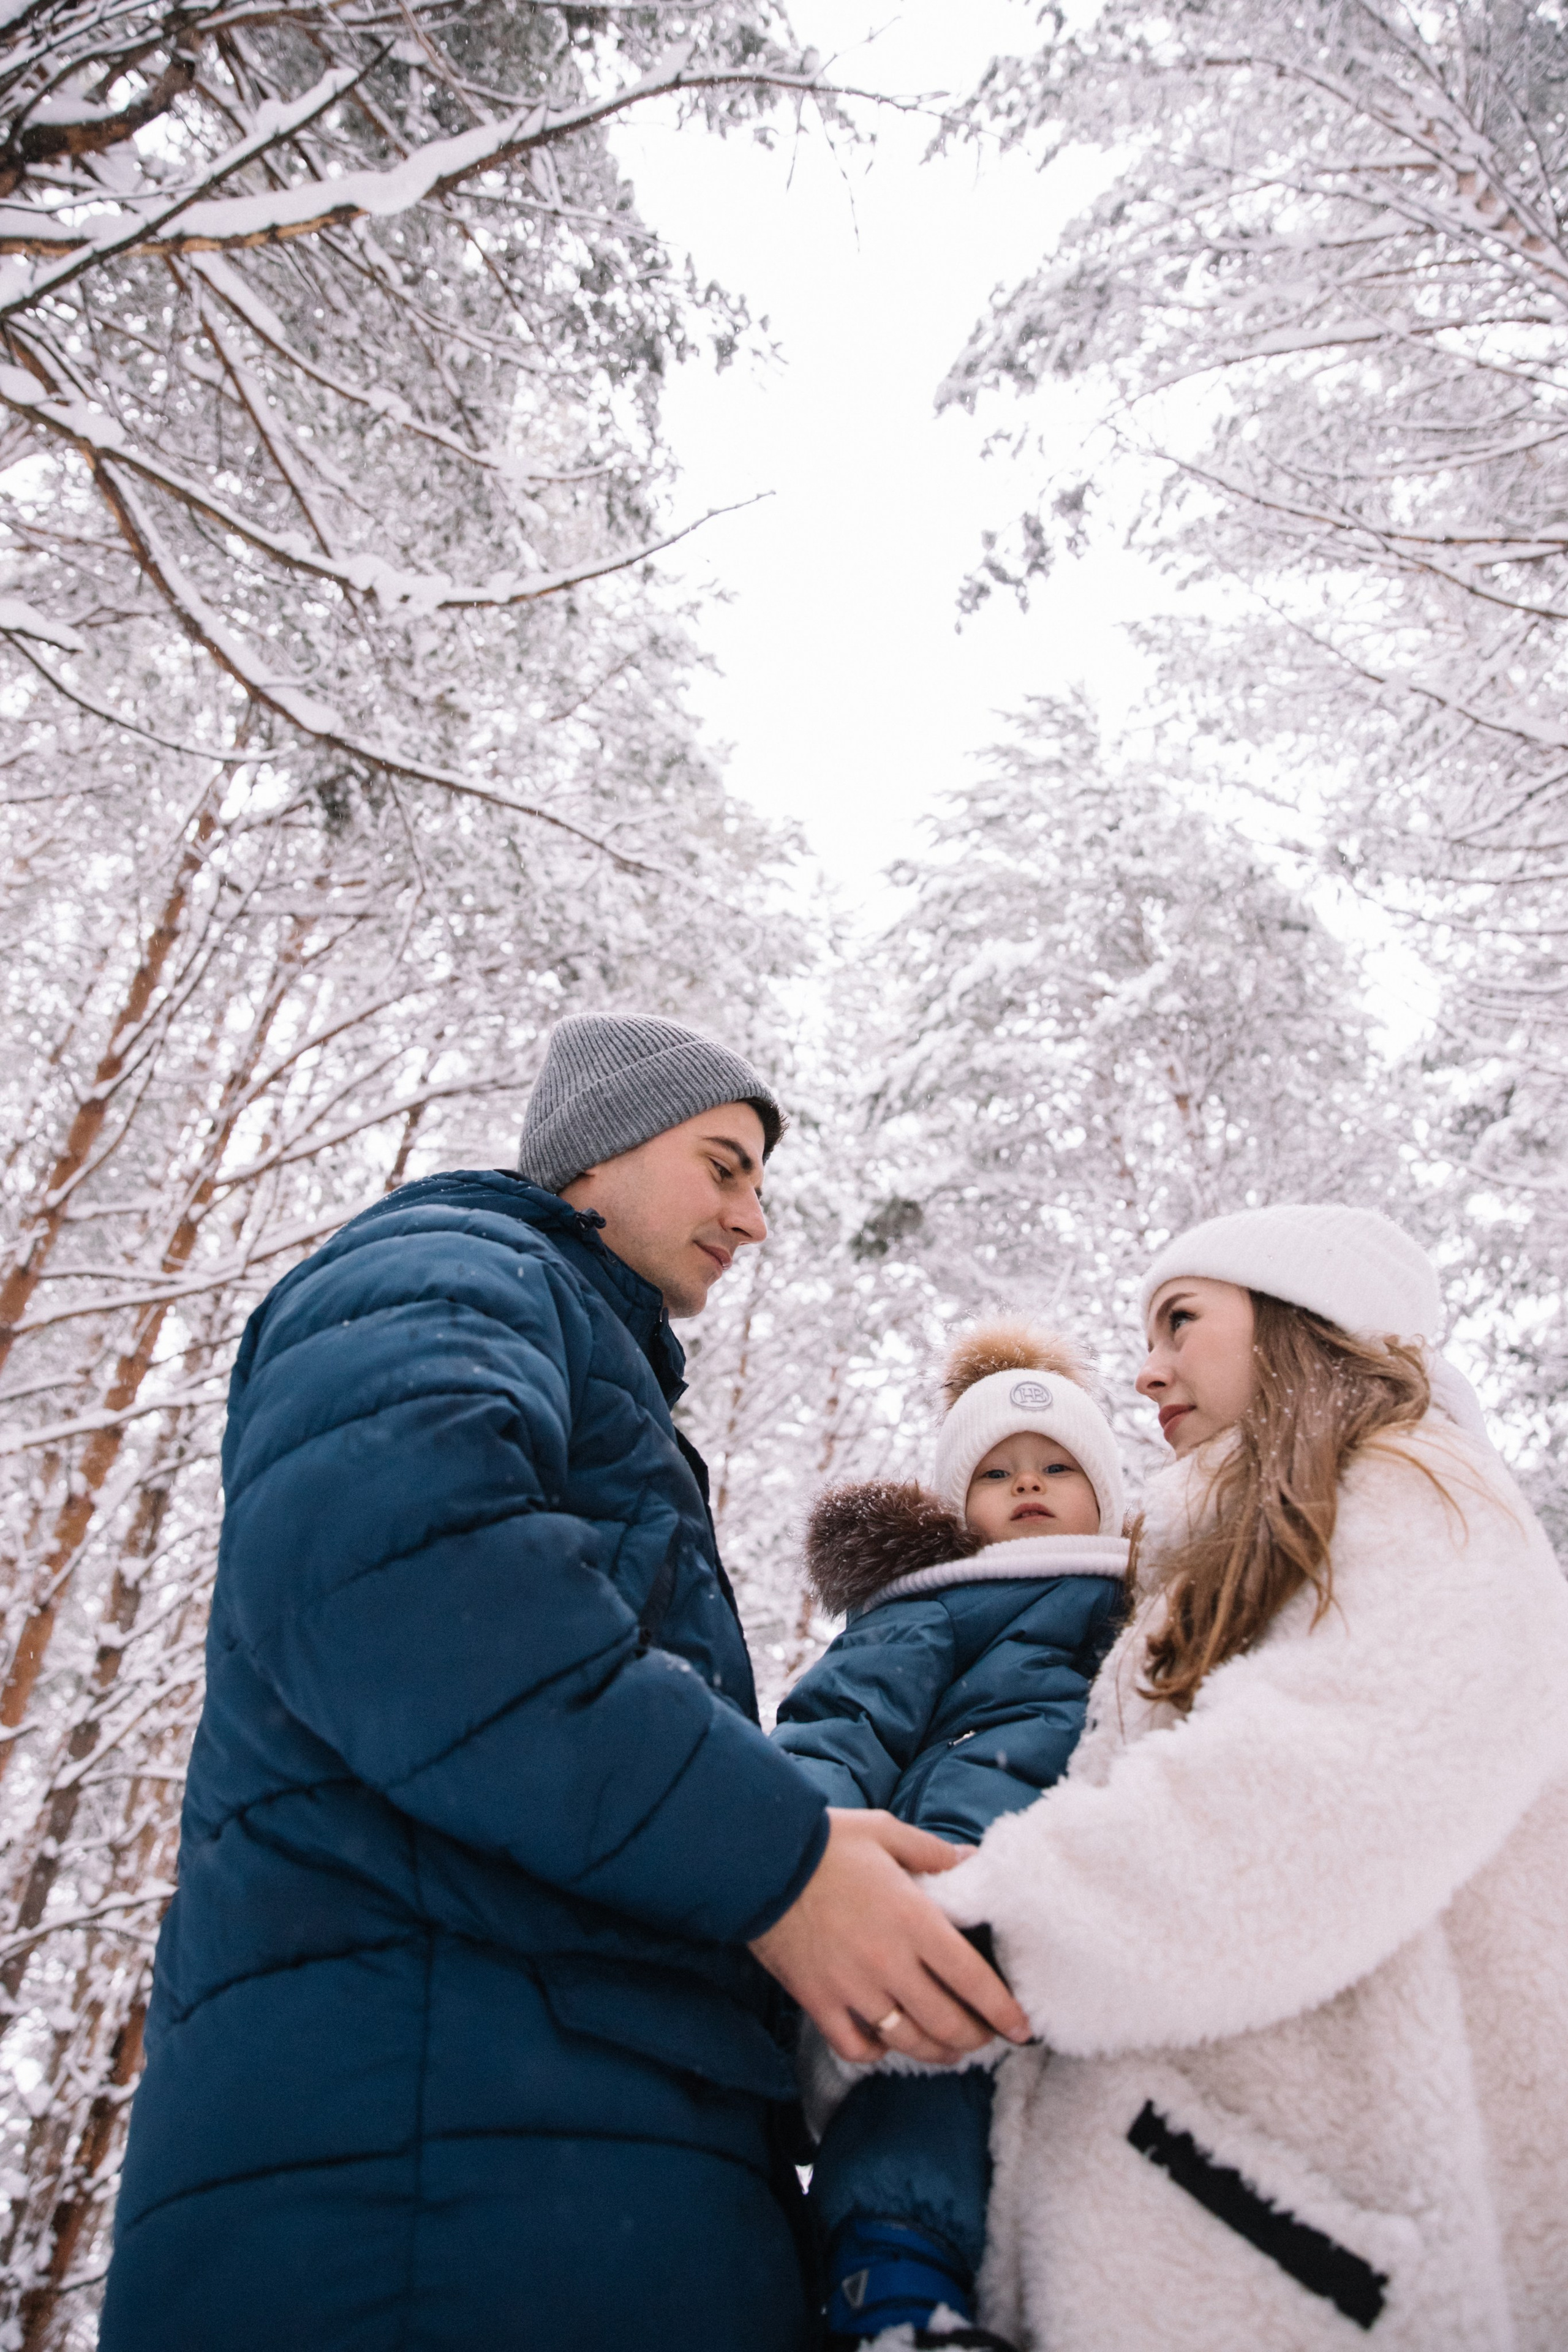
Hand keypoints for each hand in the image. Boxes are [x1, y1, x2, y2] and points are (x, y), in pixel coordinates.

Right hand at [748, 1808, 1031, 2063]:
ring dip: (937, 2052)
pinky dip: (876, 2053)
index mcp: (913, 1921)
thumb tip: (975, 1861)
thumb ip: (935, 1854)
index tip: (1023, 2029)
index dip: (1003, 2011)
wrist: (760, 1859)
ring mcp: (852, 1988)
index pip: (972, 1980)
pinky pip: (855, 2046)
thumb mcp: (887, 1833)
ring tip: (951, 2050)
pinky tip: (887, 2043)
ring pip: (908, 2042)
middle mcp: (889, 1963)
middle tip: (989, 2037)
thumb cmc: (828, 1841)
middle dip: (977, 2037)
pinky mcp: (818, 2002)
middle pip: (947, 2021)